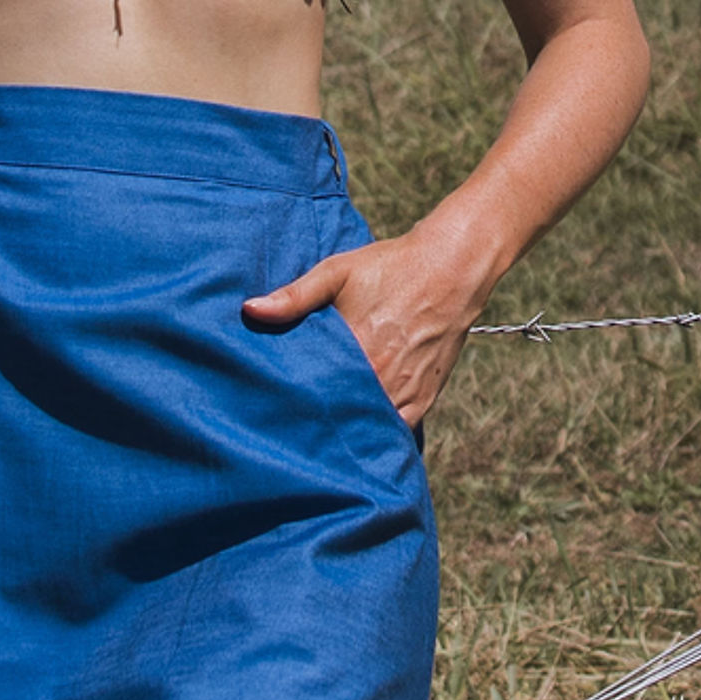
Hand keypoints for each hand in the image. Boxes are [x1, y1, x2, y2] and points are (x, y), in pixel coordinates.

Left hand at [242, 224, 482, 429]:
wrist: (450, 269)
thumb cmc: (390, 267)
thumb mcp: (337, 272)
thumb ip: (294, 296)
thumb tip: (249, 310)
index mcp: (355, 350)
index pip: (312, 393)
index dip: (290, 402)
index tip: (272, 405)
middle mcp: (382, 378)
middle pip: (338, 415)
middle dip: (315, 420)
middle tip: (290, 422)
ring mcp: (405, 393)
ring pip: (367, 428)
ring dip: (346, 429)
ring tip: (321, 431)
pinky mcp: (424, 399)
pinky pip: (397, 430)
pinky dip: (378, 432)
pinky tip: (358, 430)